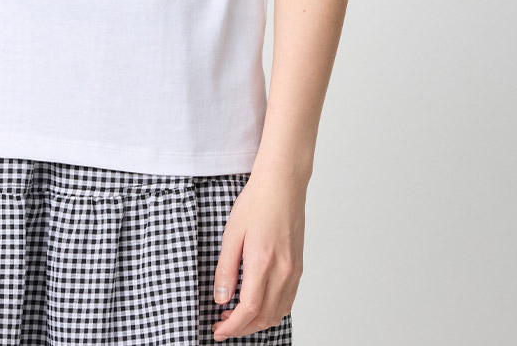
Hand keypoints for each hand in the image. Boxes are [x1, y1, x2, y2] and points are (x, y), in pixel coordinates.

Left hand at [210, 166, 304, 339]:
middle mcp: (283, 272)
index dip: (232, 326)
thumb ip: (226, 268)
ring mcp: (294, 271)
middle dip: (241, 329)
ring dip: (257, 323)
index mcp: (262, 262)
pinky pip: (287, 301)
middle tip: (222, 326)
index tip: (217, 331)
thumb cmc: (256, 203)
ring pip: (277, 313)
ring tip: (236, 318)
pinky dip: (272, 312)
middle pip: (263, 317)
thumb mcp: (232, 233)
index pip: (248, 310)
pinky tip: (258, 306)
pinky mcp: (298, 267)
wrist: (282, 185)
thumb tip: (221, 299)